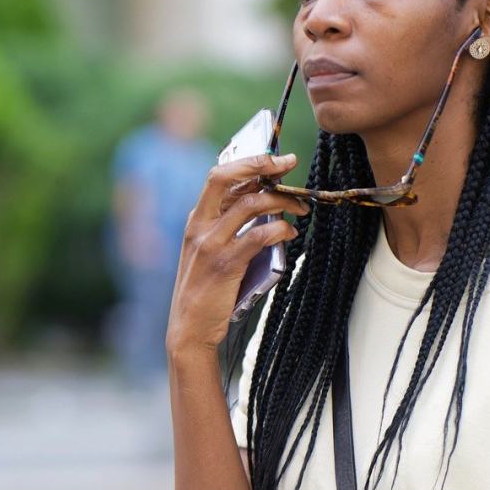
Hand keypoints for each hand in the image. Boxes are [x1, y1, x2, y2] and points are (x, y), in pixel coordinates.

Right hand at [166, 152, 309, 355]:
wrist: (189, 329)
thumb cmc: (207, 290)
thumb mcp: (211, 250)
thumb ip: (230, 226)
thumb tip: (266, 203)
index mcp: (197, 219)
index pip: (219, 176)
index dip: (248, 162)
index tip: (275, 159)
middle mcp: (200, 226)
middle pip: (226, 177)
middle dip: (260, 164)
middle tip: (289, 164)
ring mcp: (210, 244)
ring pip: (250, 204)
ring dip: (282, 201)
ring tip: (300, 209)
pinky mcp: (225, 264)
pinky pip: (258, 236)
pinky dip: (280, 230)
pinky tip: (291, 233)